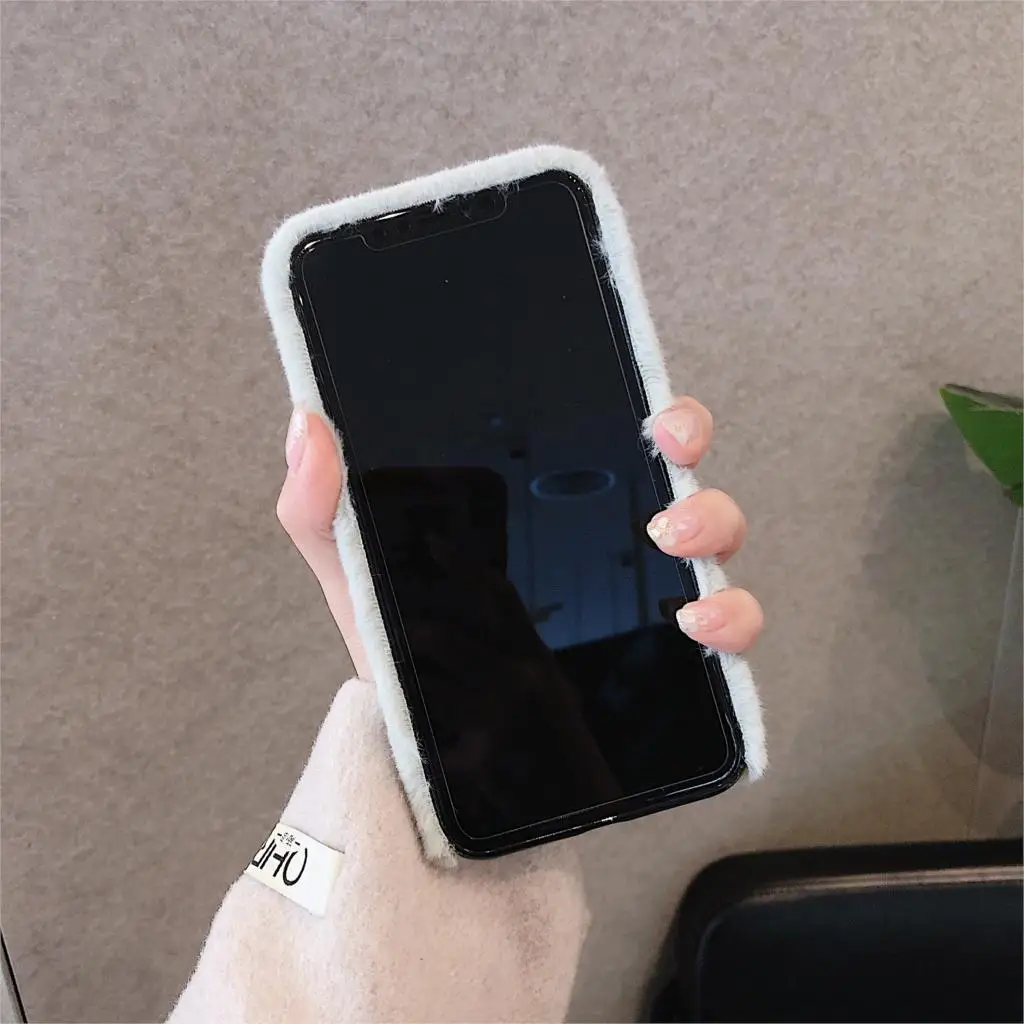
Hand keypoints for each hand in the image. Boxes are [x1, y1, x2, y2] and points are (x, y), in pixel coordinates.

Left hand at [275, 395, 762, 677]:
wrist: (430, 762)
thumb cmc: (406, 662)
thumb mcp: (361, 580)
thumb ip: (324, 510)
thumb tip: (306, 426)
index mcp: (544, 513)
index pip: (616, 441)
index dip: (656, 414)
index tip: (656, 411)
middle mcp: (602, 548)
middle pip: (680, 479)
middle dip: (691, 455)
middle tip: (666, 457)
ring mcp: (637, 605)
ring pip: (713, 544)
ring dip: (714, 524)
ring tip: (672, 538)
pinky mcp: (658, 668)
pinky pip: (722, 635)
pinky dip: (731, 619)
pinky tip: (698, 621)